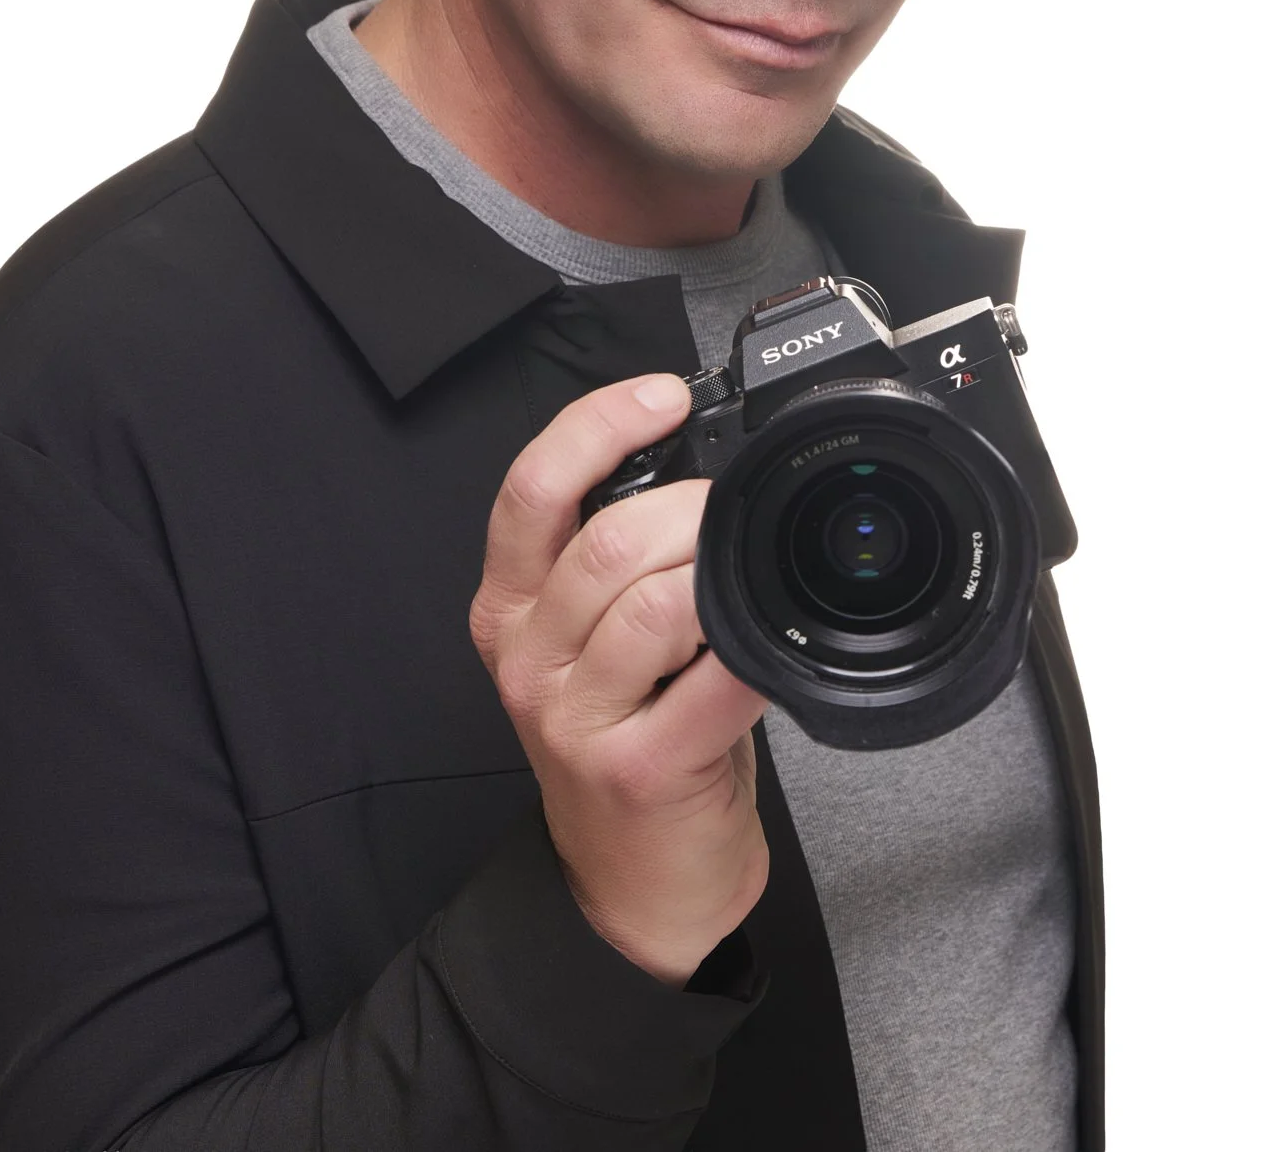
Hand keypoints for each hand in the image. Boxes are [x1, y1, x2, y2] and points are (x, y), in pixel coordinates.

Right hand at [470, 374, 769, 987]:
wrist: (631, 887)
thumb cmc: (632, 742)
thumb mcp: (598, 643)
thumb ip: (621, 561)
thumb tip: (698, 470)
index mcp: (511, 609)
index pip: (532, 490)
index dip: (597, 426)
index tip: (663, 395)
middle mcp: (529, 658)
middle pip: (606, 543)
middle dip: (692, 508)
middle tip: (737, 514)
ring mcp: (575, 717)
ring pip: (654, 603)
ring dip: (721, 575)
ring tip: (751, 583)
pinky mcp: (634, 768)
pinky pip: (708, 683)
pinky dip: (753, 653)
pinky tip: (770, 649)